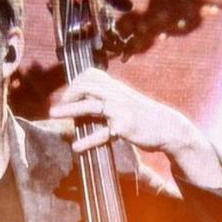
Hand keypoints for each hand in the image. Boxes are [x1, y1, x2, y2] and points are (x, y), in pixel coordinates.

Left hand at [49, 68, 206, 156]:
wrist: (168, 128)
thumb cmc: (147, 117)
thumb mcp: (128, 101)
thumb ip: (110, 99)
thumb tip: (87, 104)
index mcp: (117, 87)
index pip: (91, 74)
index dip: (76, 83)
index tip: (68, 95)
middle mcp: (117, 95)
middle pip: (86, 86)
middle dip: (68, 94)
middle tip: (58, 107)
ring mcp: (120, 110)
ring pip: (90, 106)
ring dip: (68, 109)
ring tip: (53, 114)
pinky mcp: (124, 126)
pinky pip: (101, 133)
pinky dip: (87, 140)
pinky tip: (77, 147)